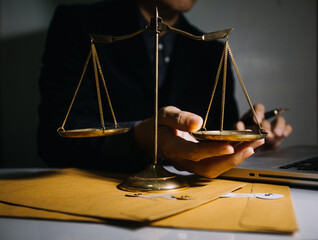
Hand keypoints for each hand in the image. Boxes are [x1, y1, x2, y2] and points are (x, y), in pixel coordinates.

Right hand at [134, 106, 263, 177]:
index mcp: (172, 148)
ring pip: (214, 169)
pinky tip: (244, 146)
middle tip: (252, 145)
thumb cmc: (157, 124)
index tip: (230, 145)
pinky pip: (215, 164)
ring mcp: (190, 164)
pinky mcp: (197, 162)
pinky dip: (231, 156)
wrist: (150, 138)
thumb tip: (198, 122)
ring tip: (254, 144)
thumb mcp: (164, 115)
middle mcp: (182, 160)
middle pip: (208, 167)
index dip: (212, 151)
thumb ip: (179, 119)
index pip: (193, 152)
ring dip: (235, 159)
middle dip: (231, 158)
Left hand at [236, 103, 291, 149]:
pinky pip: (287, 128)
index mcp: (253, 115)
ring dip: (279, 126)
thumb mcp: (237, 133)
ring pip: (280, 120)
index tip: (256, 120)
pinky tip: (283, 134)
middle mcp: (264, 119)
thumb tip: (239, 125)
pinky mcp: (280, 134)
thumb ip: (238, 129)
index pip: (258, 107)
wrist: (249, 150)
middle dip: (266, 125)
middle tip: (265, 132)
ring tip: (276, 134)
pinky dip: (287, 130)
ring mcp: (273, 126)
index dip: (258, 112)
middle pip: (268, 117)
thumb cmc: (242, 138)